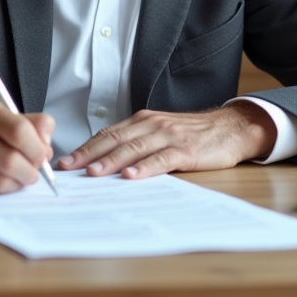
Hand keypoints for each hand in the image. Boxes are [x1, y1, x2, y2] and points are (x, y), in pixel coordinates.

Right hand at [0, 98, 54, 193]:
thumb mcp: (2, 117)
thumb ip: (32, 126)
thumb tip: (47, 145)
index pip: (20, 131)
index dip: (37, 148)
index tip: (42, 155)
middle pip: (12, 160)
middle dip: (30, 172)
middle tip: (32, 172)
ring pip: (1, 180)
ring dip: (17, 183)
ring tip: (17, 176)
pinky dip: (0, 189)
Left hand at [57, 102, 276, 178]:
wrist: (231, 128)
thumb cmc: (193, 134)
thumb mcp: (160, 132)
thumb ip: (137, 142)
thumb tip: (104, 162)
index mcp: (142, 120)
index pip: (107, 134)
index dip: (85, 148)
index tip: (65, 162)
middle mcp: (152, 124)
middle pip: (114, 139)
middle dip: (88, 155)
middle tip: (68, 169)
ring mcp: (169, 136)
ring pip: (134, 148)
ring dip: (111, 161)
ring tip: (93, 173)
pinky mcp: (186, 149)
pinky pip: (162, 159)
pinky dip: (145, 167)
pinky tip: (131, 176)